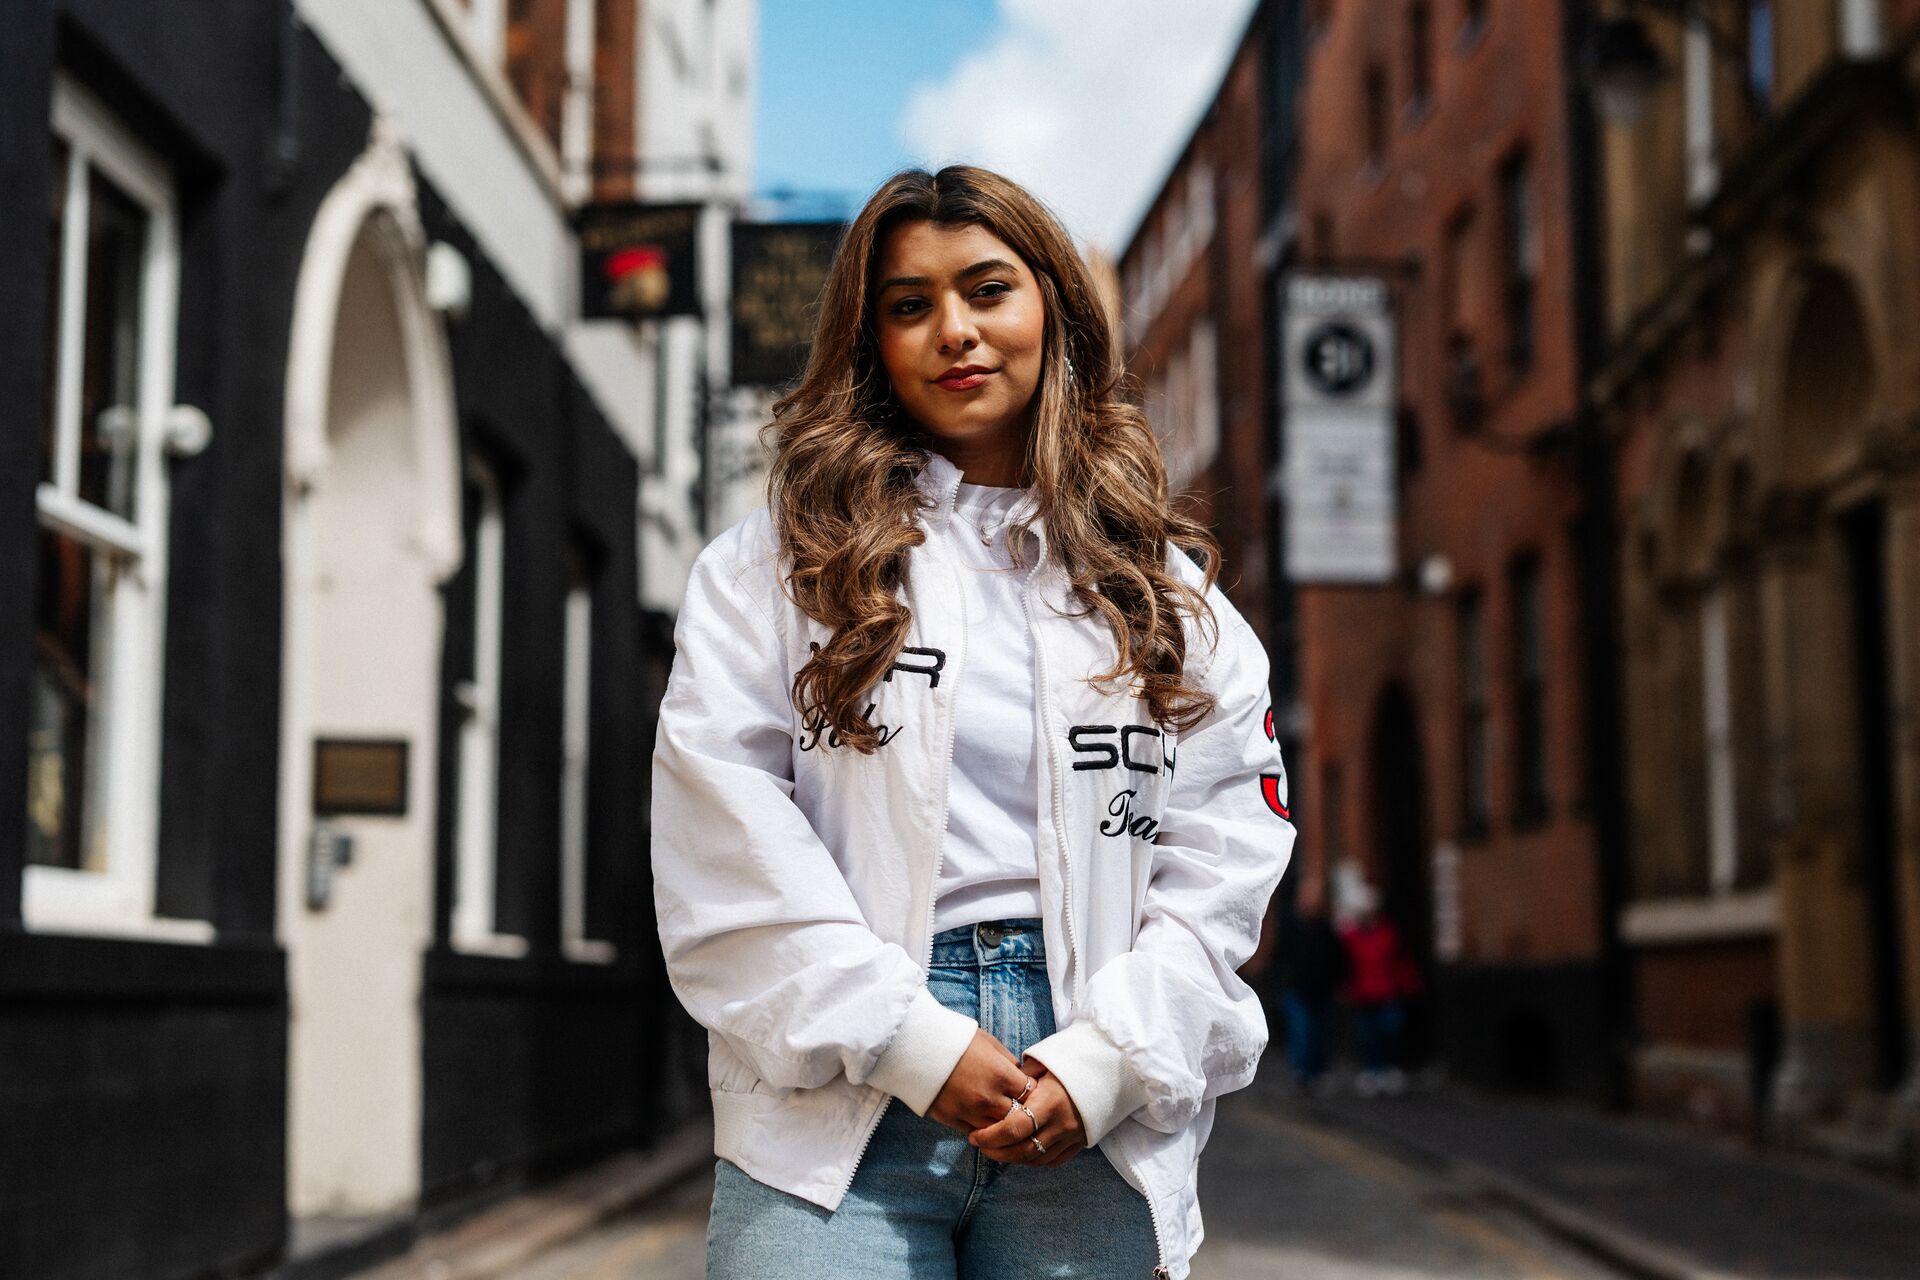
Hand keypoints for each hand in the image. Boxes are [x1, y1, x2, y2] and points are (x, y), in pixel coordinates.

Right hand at [927, 1029, 1032, 1133]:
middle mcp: (989, 1098)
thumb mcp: (989, 1042)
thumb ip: (1008, 1062)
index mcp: (1002, 1075)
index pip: (1031, 1095)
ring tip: (1000, 1115)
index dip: (1033, 1093)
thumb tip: (1021, 1076)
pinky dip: (982, 1128)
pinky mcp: (952, 1120)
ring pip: (998, 1131)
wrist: (916, 1046)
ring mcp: (970, 1112)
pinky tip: (982, 1118)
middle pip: (1018, 1118)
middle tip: (1019, 1107)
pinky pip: (976, 1132)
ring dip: (1001, 1124)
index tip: (1030, 1091)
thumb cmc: (955, 1039)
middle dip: (1021, 1113)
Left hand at [968, 1061, 1084, 1166]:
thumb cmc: (1075, 1059)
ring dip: (1012, 1158)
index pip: (1015, 1129)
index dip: (991, 1136)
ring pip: (1035, 1159)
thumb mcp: (1047, 1059)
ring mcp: (1072, 1136)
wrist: (1112, 1069)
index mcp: (1050, 1102)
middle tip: (979, 1144)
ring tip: (996, 1148)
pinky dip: (1032, 1160)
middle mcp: (1061, 1124)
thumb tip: (1003, 1082)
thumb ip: (1024, 1074)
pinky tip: (1019, 1151)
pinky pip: (1052, 1160)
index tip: (975, 1135)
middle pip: (1022, 1151)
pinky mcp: (1080, 1142)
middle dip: (996, 1152)